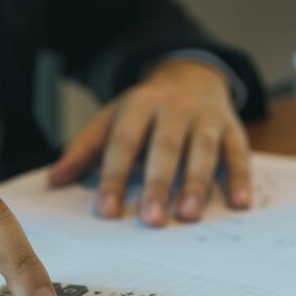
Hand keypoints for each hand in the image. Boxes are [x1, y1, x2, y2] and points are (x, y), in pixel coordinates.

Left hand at [48, 59, 251, 225]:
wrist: (191, 75)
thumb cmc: (145, 110)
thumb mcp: (111, 120)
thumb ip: (85, 150)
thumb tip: (54, 180)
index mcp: (138, 105)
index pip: (124, 143)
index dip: (115, 177)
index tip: (108, 211)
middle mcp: (174, 108)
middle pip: (165, 147)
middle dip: (159, 184)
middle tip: (152, 220)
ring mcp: (205, 117)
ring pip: (203, 149)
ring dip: (198, 183)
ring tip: (189, 215)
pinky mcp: (232, 127)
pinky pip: (238, 152)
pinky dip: (241, 178)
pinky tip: (240, 204)